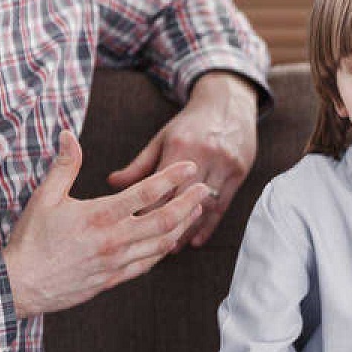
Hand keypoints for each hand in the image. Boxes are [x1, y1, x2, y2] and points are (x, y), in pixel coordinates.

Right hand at [3, 131, 211, 317]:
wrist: (21, 284)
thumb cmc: (31, 239)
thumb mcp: (45, 197)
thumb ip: (64, 165)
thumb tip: (68, 134)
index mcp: (100, 215)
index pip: (146, 193)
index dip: (172, 178)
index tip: (189, 167)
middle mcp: (114, 239)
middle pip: (164, 219)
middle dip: (189, 202)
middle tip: (205, 188)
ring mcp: (116, 261)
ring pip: (162, 243)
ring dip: (183, 225)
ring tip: (196, 210)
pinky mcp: (114, 278)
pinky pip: (148, 264)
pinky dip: (164, 249)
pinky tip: (172, 239)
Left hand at [108, 71, 257, 247]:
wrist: (228, 103)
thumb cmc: (189, 123)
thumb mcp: (162, 139)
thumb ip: (139, 164)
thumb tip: (112, 183)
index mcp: (181, 147)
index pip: (162, 187)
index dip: (148, 210)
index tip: (132, 230)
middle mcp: (205, 156)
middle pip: (183, 199)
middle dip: (166, 225)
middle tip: (149, 248)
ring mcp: (225, 164)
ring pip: (204, 206)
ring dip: (188, 229)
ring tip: (171, 248)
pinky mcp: (239, 172)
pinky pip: (223, 205)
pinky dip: (209, 224)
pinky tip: (196, 239)